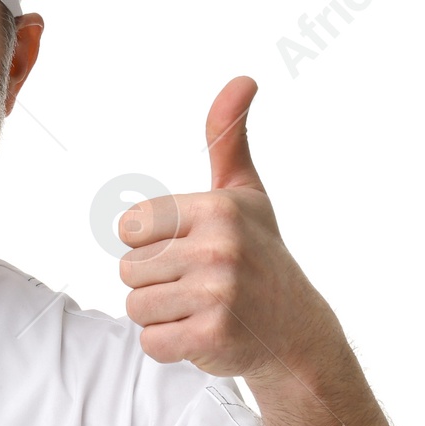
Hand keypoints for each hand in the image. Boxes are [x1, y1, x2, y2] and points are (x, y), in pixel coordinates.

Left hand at [118, 76, 344, 390]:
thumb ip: (228, 138)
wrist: (296, 331)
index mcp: (217, 208)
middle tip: (197, 285)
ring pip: (135, 307)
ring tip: (199, 308)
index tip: (186, 250)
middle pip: (128, 269)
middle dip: (155, 282)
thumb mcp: (245, 193)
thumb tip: (243, 79)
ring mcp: (217, 293)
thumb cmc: (260, 256)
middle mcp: (219, 247)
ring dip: (160, 315)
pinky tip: (200, 334)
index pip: (128, 227)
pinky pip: (151, 343)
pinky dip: (168, 346)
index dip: (148, 244)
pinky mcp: (212, 336)